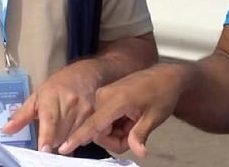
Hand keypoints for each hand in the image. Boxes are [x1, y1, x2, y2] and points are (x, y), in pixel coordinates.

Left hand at [1, 61, 98, 151]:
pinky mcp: (97, 117)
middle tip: (52, 127)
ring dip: (65, 138)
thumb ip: (22, 115)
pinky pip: (85, 137)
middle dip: (53, 139)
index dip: (46, 136)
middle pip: (59, 137)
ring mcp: (85, 111)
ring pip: (72, 139)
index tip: (44, 149)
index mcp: (51, 98)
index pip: (49, 121)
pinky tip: (76, 125)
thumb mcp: (36, 96)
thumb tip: (6, 130)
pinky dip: (78, 137)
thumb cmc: (58, 86)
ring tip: (64, 123)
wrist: (86, 74)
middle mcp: (69, 104)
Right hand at [58, 64, 186, 156]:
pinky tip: (129, 119)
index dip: (79, 137)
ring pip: (100, 125)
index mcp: (116, 100)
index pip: (94, 124)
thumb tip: (139, 152)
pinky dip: (115, 124)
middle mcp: (104, 96)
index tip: (64, 148)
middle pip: (98, 129)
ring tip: (134, 123)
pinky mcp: (104, 96)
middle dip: (115, 139)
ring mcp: (103, 95)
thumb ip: (140, 135)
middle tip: (136, 135)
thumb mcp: (154, 117)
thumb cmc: (162, 94)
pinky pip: (102, 118)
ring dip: (116, 132)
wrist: (164, 76)